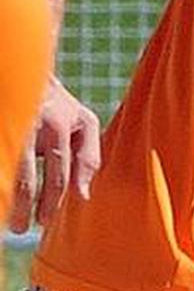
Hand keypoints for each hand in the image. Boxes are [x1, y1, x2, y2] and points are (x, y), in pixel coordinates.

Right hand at [9, 76, 100, 232]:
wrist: (21, 61)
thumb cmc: (55, 103)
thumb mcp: (82, 122)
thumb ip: (88, 158)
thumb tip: (82, 196)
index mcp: (61, 123)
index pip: (58, 172)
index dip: (51, 199)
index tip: (44, 221)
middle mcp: (34, 119)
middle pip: (25, 174)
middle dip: (24, 205)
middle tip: (21, 228)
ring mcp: (12, 118)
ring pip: (9, 169)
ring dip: (7, 198)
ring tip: (6, 221)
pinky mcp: (1, 121)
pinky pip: (1, 157)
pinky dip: (1, 179)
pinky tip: (2, 196)